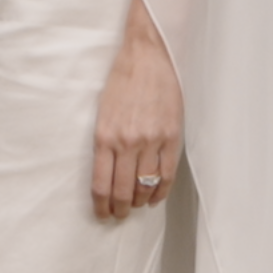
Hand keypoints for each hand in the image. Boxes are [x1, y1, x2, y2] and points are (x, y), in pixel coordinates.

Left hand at [91, 0, 180, 221]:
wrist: (148, 56)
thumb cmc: (122, 81)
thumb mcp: (102, 112)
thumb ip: (105, 142)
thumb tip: (107, 172)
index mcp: (105, 136)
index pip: (101, 184)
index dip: (101, 205)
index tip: (102, 214)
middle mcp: (127, 142)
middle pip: (123, 190)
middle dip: (120, 209)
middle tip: (119, 215)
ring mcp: (151, 140)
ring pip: (146, 185)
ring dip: (140, 202)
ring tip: (136, 206)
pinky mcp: (171, 136)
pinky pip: (167, 173)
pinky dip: (160, 190)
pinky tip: (155, 197)